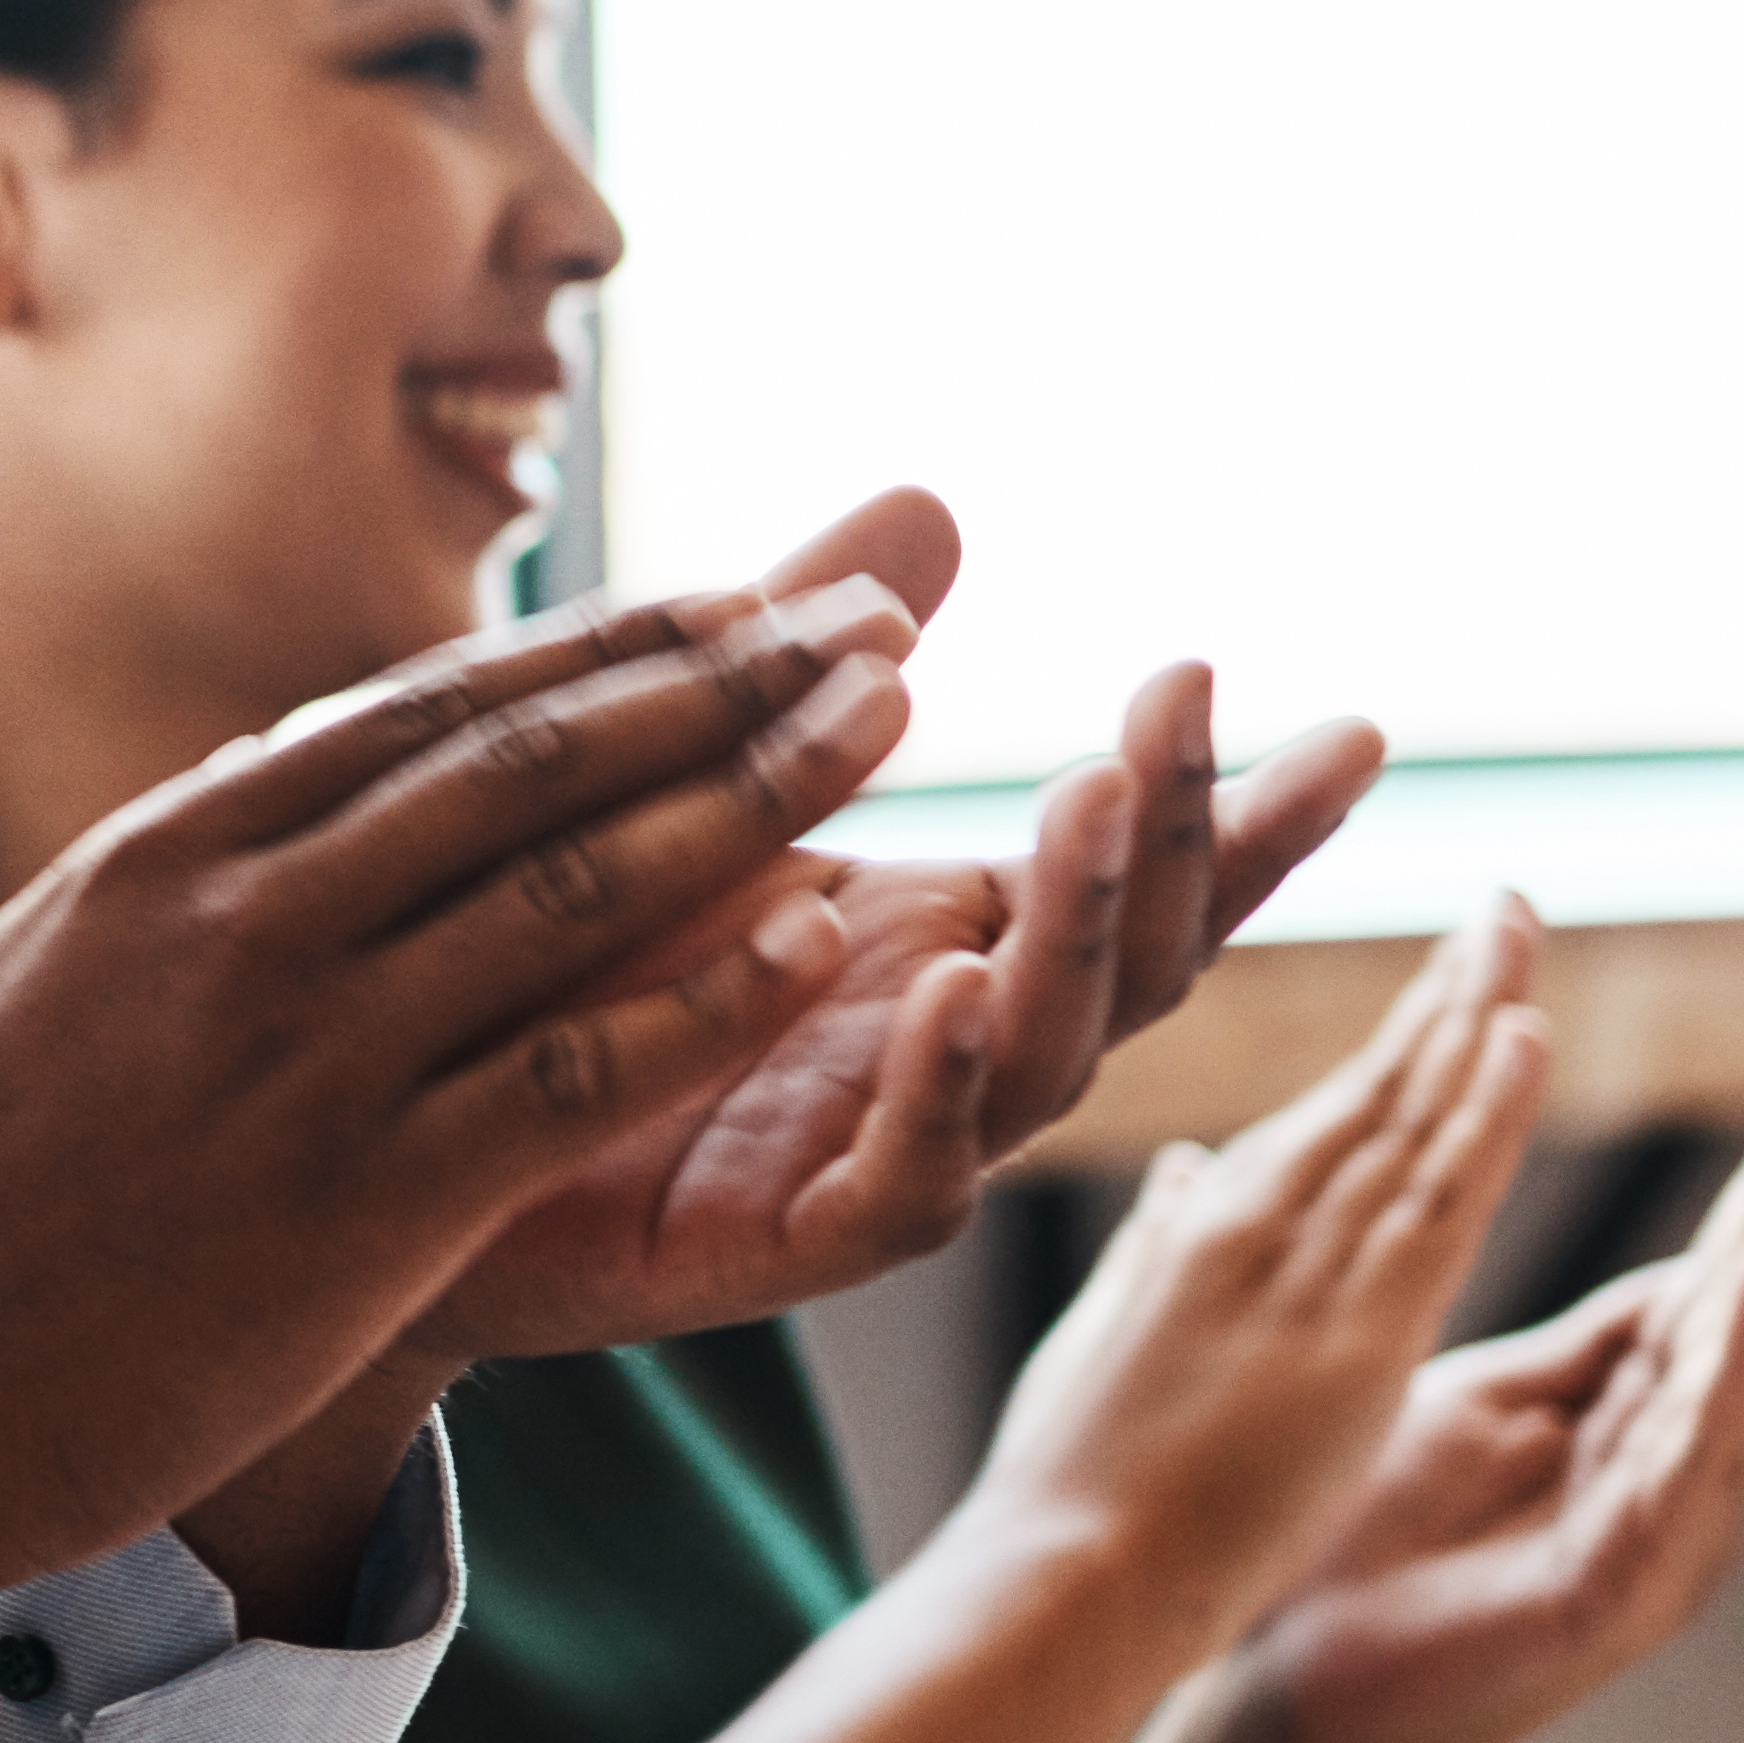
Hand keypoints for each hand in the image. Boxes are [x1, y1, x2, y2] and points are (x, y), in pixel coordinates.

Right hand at [0, 573, 923, 1645]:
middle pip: (525, 764)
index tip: (742, 599)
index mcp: (166, 854)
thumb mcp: (44, 977)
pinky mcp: (359, 1200)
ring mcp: (302, 1055)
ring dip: (752, 791)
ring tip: (885, 727)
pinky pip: (571, 1070)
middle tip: (872, 622)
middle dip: (719, 680)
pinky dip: (706, 994)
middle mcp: (240, 920)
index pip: (426, 712)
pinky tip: (818, 937)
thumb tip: (272, 775)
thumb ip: (180, 875)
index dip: (606, 647)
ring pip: (573, 888)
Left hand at [402, 492, 1385, 1361]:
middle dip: (1185, 834)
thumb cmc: (554, 962)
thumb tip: (933, 500)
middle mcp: (942, 1055)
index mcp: (948, 945)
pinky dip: (938, 1082)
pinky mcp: (779, 1242)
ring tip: (1101, 788)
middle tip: (1185, 693)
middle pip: (1133, 964)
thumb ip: (811, 655)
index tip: (1351, 728)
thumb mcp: (691, 776)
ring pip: (1044, 1061)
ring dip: (1082, 922)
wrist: (392, 1147)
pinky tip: (951, 974)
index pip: (1141, 882)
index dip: (1251, 819)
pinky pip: (902, 1177)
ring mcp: (880, 1152)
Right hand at [955, 897, 1555, 1637]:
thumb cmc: (1073, 1486)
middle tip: (1507, 906)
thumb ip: (1155, 1249)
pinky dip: (1482, 1115)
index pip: (1330, 1113)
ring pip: (1412, 1128)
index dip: (1401, 1034)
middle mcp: (1255, 1229)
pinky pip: (1434, 1207)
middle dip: (1448, 993)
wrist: (1069, 1581)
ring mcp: (1303, 1277)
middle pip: (1377, 1093)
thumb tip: (1180, 1174)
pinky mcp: (1350, 1337)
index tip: (1455, 967)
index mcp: (1205, 1232)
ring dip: (1475, 1023)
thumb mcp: (1108, 1340)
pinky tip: (1518, 1036)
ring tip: (1519, 934)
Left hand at [1208, 1064, 1743, 1742]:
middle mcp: (1669, 1479)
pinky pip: (1676, 1486)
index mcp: (1636, 1422)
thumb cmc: (1379, 1541)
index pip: (1716, 1285)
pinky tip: (1739, 1322)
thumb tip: (1679, 1262)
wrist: (1293, 1683)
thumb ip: (1583, 1351)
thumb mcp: (1487, 1407)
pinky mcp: (1615, 1598)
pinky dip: (1713, 1402)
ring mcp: (1653, 1544)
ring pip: (1729, 1401)